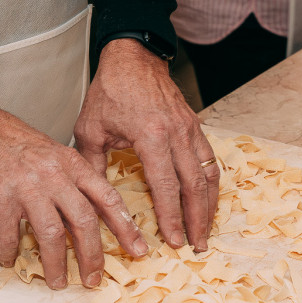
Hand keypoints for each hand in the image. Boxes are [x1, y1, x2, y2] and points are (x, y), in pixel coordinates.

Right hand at [0, 102, 150, 290]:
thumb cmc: (15, 143)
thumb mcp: (54, 154)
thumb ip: (73, 182)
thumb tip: (90, 217)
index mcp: (72, 164)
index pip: (107, 198)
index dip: (125, 226)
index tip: (137, 248)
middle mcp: (54, 176)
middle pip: (84, 222)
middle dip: (93, 255)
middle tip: (94, 278)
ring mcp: (27, 188)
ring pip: (51, 235)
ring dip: (56, 264)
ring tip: (58, 281)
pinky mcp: (0, 200)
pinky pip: (9, 236)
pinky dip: (10, 252)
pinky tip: (10, 259)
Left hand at [73, 38, 219, 252]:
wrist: (134, 58)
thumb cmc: (110, 89)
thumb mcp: (91, 128)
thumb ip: (92, 165)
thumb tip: (89, 198)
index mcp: (151, 135)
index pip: (166, 185)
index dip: (171, 216)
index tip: (174, 240)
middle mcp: (176, 133)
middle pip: (194, 185)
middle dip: (197, 219)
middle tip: (197, 245)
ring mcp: (190, 129)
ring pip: (208, 173)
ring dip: (209, 205)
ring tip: (206, 229)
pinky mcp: (195, 126)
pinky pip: (210, 159)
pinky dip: (211, 183)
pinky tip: (208, 199)